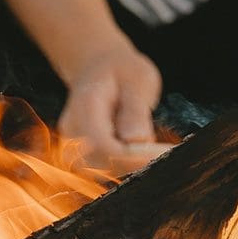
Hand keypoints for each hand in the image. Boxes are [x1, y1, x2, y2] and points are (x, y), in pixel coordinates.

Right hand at [58, 40, 163, 169]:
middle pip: (101, 162)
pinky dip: (126, 163)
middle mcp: (72, 128)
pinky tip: (140, 148)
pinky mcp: (80, 154)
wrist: (99, 67)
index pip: (103, 144)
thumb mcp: (138, 78)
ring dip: (131, 164)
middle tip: (165, 149)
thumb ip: (136, 109)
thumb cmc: (122, 71)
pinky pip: (104, 169)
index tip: (164, 153)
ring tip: (151, 143)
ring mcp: (72, 143)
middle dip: (136, 161)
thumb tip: (137, 140)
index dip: (133, 155)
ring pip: (103, 170)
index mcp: (85, 105)